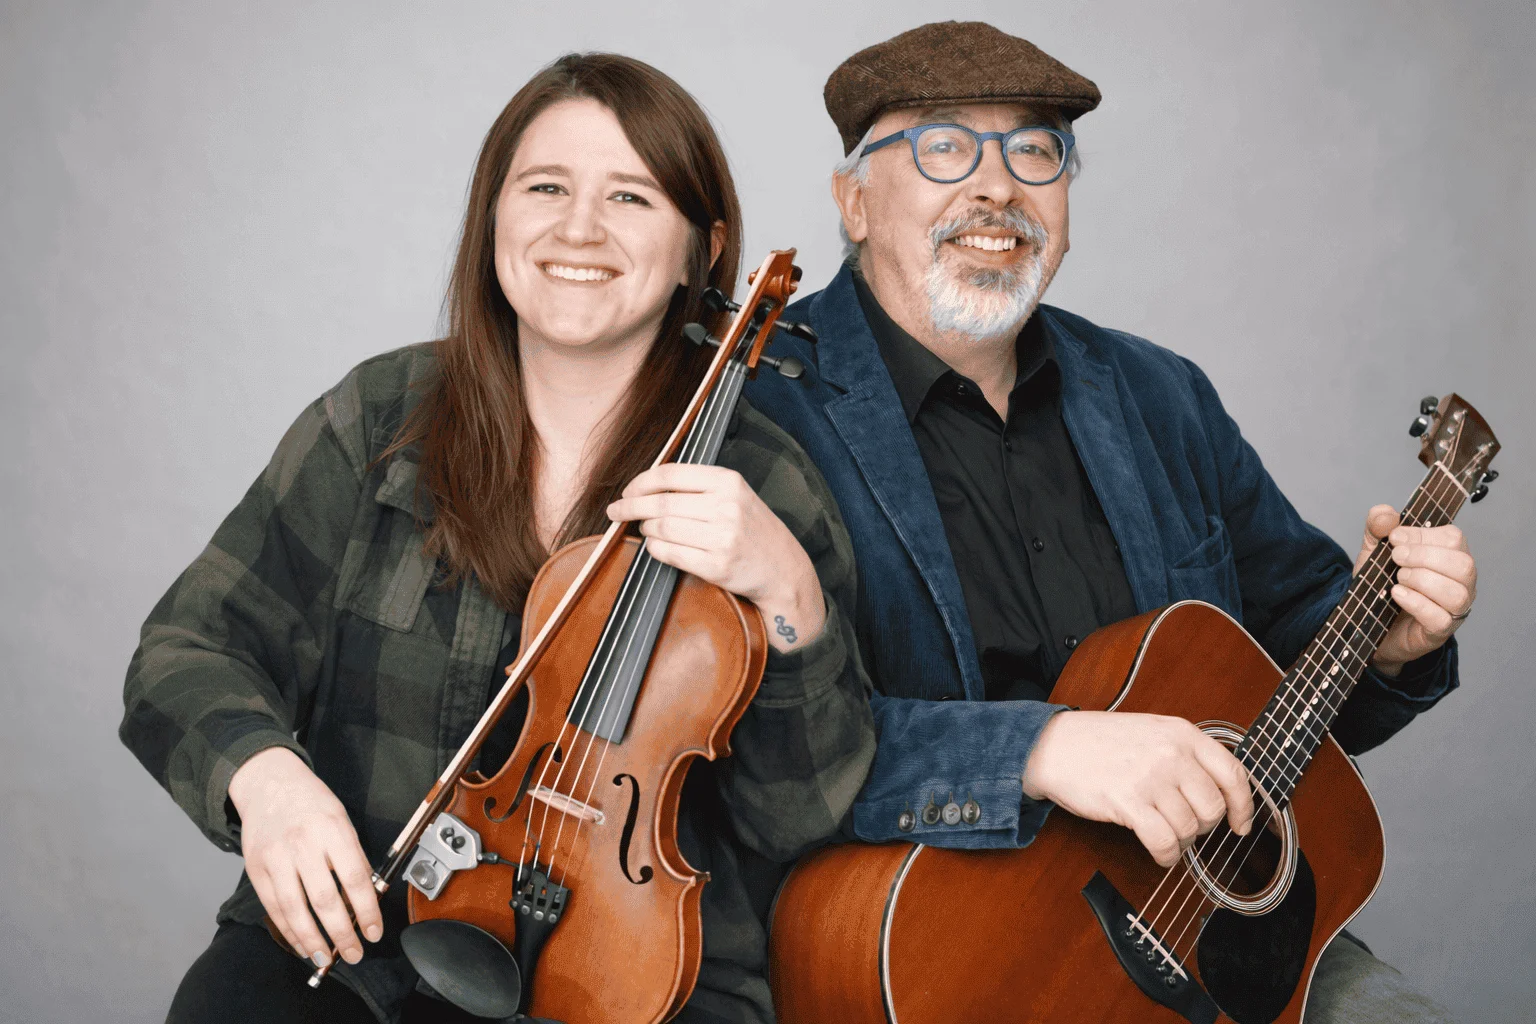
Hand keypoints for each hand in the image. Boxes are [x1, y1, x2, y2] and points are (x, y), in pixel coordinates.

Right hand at [227, 747, 381, 967]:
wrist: (269, 783)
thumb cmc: (311, 802)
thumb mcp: (342, 819)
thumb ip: (353, 857)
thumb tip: (368, 896)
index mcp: (332, 829)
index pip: (354, 878)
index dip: (366, 910)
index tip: (375, 931)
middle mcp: (302, 845)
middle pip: (324, 899)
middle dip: (341, 934)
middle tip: (354, 954)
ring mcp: (275, 858)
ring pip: (294, 910)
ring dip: (312, 941)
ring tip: (326, 960)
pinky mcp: (255, 868)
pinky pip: (273, 908)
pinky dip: (288, 931)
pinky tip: (301, 945)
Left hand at [606, 463, 824, 652]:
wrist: (783, 569)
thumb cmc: (753, 530)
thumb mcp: (735, 495)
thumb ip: (699, 486)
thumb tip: (646, 486)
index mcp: (728, 482)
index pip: (670, 474)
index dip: (640, 482)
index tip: (626, 491)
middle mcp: (726, 506)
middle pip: (661, 502)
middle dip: (630, 507)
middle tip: (615, 511)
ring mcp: (723, 537)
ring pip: (662, 528)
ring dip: (645, 529)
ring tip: (644, 529)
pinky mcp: (717, 566)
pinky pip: (670, 554)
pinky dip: (654, 550)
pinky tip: (654, 547)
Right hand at [1021, 711, 1253, 867]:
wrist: (1054, 746)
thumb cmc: (1101, 742)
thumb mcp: (1153, 731)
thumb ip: (1187, 754)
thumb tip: (1222, 794)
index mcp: (1182, 733)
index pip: (1232, 774)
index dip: (1243, 806)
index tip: (1241, 824)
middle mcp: (1171, 753)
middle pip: (1212, 807)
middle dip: (1204, 826)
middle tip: (1186, 826)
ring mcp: (1150, 777)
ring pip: (1190, 829)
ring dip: (1181, 842)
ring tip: (1164, 835)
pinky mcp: (1128, 802)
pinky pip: (1164, 842)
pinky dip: (1166, 856)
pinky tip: (1160, 853)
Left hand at [1356, 505, 1476, 675]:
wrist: (1368, 623)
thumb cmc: (1381, 584)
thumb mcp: (1374, 550)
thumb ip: (1377, 527)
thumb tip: (1386, 514)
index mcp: (1450, 557)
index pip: (1454, 538)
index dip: (1422, 535)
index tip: (1394, 538)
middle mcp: (1460, 582)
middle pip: (1463, 564)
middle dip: (1425, 557)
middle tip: (1395, 558)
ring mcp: (1454, 609)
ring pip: (1457, 593)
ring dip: (1422, 580)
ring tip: (1398, 579)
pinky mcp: (1440, 631)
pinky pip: (1441, 618)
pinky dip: (1417, 603)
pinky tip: (1397, 594)